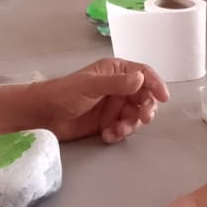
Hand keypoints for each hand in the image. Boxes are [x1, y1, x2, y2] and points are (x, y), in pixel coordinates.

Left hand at [35, 59, 169, 143]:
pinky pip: (123, 128)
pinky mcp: (108, 122)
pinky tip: (107, 136)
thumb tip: (140, 79)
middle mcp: (118, 87)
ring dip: (131, 124)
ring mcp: (113, 105)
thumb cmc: (64, 94)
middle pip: (144, 97)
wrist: (42, 116)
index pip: (143, 74)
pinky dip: (119, 133)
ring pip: (135, 115)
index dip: (156, 84)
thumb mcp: (90, 86)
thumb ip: (116, 83)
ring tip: (117, 131)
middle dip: (145, 109)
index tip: (164, 97)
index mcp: (116, 71)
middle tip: (143, 119)